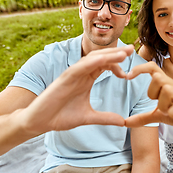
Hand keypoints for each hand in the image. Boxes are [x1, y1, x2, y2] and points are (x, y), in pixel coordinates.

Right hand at [19, 45, 134, 134]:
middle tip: (131, 49)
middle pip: (101, 58)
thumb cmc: (61, 116)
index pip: (105, 66)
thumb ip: (105, 118)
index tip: (130, 73)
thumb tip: (123, 122)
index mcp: (87, 79)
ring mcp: (73, 74)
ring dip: (108, 55)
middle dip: (116, 54)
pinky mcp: (64, 78)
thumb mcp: (88, 117)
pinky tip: (104, 59)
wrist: (41, 121)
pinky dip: (93, 62)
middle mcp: (81, 73)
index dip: (118, 65)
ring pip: (92, 59)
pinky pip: (80, 66)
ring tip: (123, 53)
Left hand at [125, 61, 172, 136]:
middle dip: (153, 93)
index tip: (128, 76)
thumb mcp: (157, 115)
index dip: (140, 68)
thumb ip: (142, 117)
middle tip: (157, 104)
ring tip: (168, 111)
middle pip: (158, 77)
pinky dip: (172, 112)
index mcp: (167, 84)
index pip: (153, 67)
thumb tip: (125, 122)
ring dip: (163, 105)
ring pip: (167, 90)